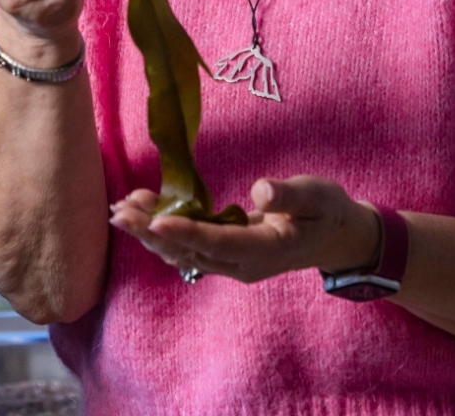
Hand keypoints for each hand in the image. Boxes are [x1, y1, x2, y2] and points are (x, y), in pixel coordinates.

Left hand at [109, 176, 381, 284]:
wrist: (334, 237)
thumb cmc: (326, 211)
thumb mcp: (316, 196)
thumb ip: (289, 195)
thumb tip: (261, 191)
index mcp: (265, 250)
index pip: (219, 243)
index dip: (187, 233)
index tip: (156, 221)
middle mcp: (242, 263)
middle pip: (191, 251)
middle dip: (152, 233)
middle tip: (120, 212)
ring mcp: (231, 261)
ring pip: (183, 251)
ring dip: (150, 232)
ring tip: (120, 209)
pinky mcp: (224, 252)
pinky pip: (189, 244)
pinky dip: (163, 229)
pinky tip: (142, 209)